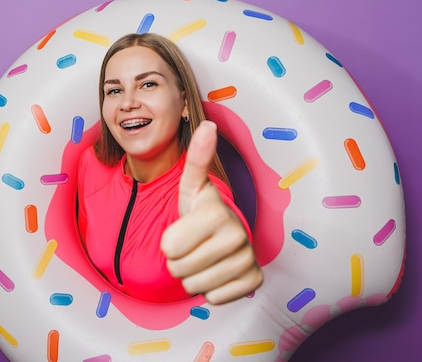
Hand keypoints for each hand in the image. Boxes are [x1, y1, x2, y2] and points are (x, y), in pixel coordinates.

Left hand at [161, 120, 262, 304]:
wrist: (226, 235)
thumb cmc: (202, 211)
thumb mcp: (192, 186)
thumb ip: (196, 159)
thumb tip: (208, 124)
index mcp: (216, 212)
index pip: (169, 248)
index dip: (168, 242)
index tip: (183, 229)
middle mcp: (238, 236)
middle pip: (180, 270)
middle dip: (179, 260)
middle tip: (193, 245)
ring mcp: (248, 260)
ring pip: (195, 286)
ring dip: (193, 274)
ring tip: (203, 256)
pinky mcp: (254, 281)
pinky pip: (214, 298)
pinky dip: (210, 288)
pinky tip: (217, 270)